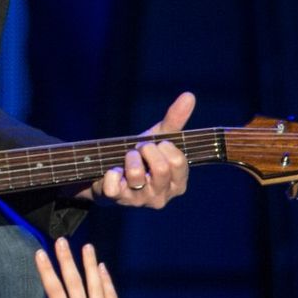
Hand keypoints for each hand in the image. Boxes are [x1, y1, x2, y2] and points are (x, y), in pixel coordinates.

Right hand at [30, 239, 122, 297]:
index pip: (54, 290)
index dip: (46, 270)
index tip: (41, 254)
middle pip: (74, 283)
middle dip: (66, 260)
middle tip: (62, 241)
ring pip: (95, 286)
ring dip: (90, 265)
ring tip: (86, 247)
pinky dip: (107, 282)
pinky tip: (102, 269)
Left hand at [88, 91, 193, 208]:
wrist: (109, 174)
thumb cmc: (141, 157)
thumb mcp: (158, 138)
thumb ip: (175, 120)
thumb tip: (189, 95)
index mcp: (177, 184)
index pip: (178, 162)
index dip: (163, 146)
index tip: (156, 144)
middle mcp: (161, 197)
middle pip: (161, 168)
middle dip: (147, 150)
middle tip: (139, 148)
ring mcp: (139, 201)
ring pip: (136, 174)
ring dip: (129, 158)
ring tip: (126, 159)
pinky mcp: (116, 200)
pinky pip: (113, 186)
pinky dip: (110, 173)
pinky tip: (112, 172)